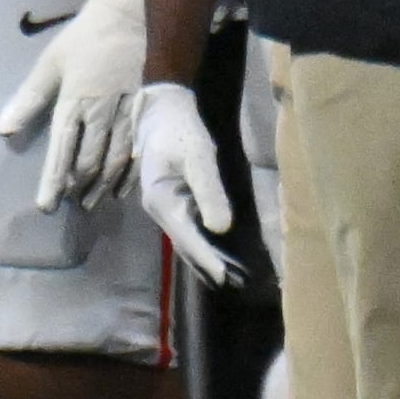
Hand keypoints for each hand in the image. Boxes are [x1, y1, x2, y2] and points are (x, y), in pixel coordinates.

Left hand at [0, 0, 149, 206]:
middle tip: (72, 206)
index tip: (46, 205)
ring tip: (93, 202)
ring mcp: (126, 114)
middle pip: (88, 161)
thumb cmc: (87, 38)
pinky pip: (138, 150)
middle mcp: (100, 114)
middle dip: (78, 187)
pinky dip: (129, 173)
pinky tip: (124, 187)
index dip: (52, 181)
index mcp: (73, 103)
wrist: (132, 16)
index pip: (59, 151)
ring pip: (114, 160)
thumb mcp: (51, 63)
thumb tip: (3, 128)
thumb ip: (29, 98)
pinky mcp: (146, 112)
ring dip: (102, 185)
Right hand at [132, 81, 243, 286]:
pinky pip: (191, 232)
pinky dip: (207, 247)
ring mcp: (166, 209)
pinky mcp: (174, 204)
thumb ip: (209, 190)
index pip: (188, 238)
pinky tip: (223, 256)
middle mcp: (161, 210)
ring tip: (236, 279)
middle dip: (211, 268)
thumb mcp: (198, 154)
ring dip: (209, 261)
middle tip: (238, 287)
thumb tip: (220, 227)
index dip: (208, 260)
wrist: (162, 112)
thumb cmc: (181, 129)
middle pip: (187, 247)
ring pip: (189, 242)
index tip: (226, 280)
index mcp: (162, 200)